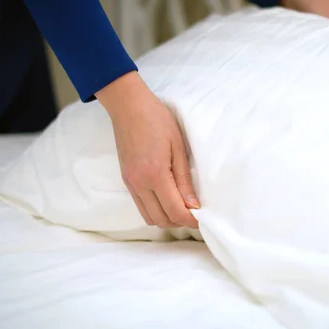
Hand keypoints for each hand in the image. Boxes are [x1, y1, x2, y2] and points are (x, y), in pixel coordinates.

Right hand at [96, 71, 199, 228]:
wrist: (129, 107)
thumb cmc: (157, 120)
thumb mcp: (179, 147)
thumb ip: (184, 180)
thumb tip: (193, 205)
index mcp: (155, 175)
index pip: (175, 211)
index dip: (191, 220)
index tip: (203, 218)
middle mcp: (139, 184)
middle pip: (161, 220)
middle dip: (179, 222)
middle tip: (195, 213)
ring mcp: (130, 183)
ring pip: (149, 217)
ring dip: (166, 218)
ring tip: (181, 207)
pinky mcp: (126, 180)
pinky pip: (140, 206)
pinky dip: (155, 210)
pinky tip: (167, 199)